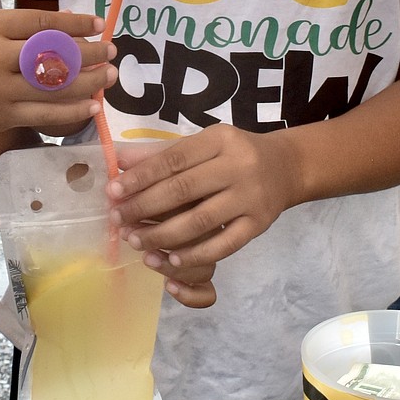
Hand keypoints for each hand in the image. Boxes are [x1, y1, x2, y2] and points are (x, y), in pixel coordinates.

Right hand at [0, 8, 116, 135]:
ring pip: (54, 88)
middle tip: (112, 52)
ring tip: (109, 77)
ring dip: (89, 83)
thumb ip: (19, 25)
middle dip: (89, 55)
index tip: (99, 24)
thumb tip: (68, 24)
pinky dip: (72, 111)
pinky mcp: (0, 117)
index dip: (75, 24)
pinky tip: (91, 105)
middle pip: (53, 56)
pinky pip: (45, 115)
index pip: (42, 23)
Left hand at [107, 125, 295, 276]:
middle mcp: (237, 166)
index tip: (113, 192)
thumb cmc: (234, 153)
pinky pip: (224, 244)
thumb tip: (119, 161)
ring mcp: (251, 197)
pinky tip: (172, 259)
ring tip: (137, 242)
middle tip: (118, 220)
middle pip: (183, 189)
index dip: (140, 177)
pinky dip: (196, 254)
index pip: (172, 159)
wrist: (286, 167)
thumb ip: (162, 153)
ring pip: (200, 221)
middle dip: (144, 207)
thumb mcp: (203, 143)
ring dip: (163, 235)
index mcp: (219, 139)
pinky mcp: (259, 224)